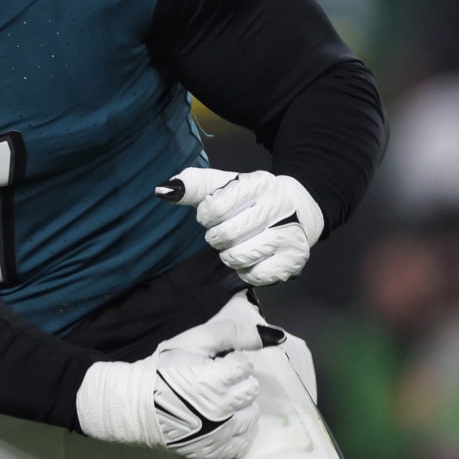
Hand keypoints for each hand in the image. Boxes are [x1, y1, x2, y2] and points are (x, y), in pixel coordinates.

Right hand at [76, 319, 265, 458]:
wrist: (137, 404)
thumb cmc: (164, 369)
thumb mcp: (194, 340)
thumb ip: (233, 334)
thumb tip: (277, 336)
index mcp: (217, 378)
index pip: (245, 366)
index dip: (229, 362)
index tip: (213, 365)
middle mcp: (223, 408)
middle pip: (251, 391)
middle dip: (237, 383)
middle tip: (214, 383)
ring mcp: (220, 433)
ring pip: (252, 416)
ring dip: (239, 407)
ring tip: (216, 403)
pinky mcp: (215, 451)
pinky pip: (243, 442)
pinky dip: (237, 431)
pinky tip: (222, 422)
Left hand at [157, 168, 323, 285]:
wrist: (295, 208)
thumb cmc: (248, 198)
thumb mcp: (223, 185)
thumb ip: (193, 185)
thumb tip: (163, 190)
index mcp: (259, 183)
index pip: (216, 208)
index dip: (206, 216)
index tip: (210, 216)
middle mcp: (279, 206)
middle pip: (228, 234)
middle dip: (216, 238)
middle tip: (220, 234)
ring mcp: (290, 234)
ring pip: (241, 256)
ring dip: (229, 255)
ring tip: (233, 247)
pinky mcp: (294, 259)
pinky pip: (256, 275)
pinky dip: (246, 272)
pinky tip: (250, 259)